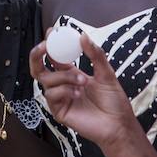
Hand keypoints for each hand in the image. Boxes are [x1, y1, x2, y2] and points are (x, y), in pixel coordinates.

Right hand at [29, 31, 137, 149]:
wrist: (118, 124)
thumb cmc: (114, 101)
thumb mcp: (106, 73)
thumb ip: (95, 54)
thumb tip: (83, 36)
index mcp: (71, 73)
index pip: (54, 56)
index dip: (51, 44)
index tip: (52, 32)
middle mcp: (62, 84)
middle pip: (38, 68)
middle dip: (37, 54)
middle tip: (45, 46)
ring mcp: (59, 98)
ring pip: (47, 80)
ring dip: (64, 76)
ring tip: (83, 81)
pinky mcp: (58, 110)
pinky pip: (51, 95)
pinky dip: (64, 90)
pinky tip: (78, 94)